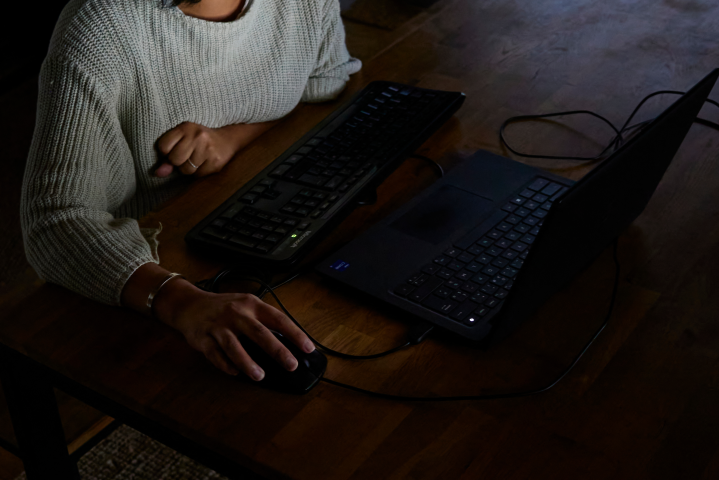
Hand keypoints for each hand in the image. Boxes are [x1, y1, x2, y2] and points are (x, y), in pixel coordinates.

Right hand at [154, 280, 315, 379]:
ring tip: (260, 376)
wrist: (190, 304)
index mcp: (252, 304)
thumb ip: (264, 321)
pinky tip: (235, 372)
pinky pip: (215, 354)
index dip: (295, 333)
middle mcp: (236, 313)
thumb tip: (288, 344)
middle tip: (291, 365)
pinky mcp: (203, 338)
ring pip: (234, 346)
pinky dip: (225, 365)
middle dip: (277, 350)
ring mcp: (219, 326)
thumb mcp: (246, 306)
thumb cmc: (224, 308)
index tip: (308, 348)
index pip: (278, 319)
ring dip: (248, 363)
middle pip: (259, 333)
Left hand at [155, 122, 237, 177]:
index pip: (163, 147)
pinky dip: (199, 172)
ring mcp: (208, 150)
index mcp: (186, 127)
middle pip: (174, 160)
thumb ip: (167, 157)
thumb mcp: (183, 141)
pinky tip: (205, 164)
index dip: (167, 152)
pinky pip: (198, 175)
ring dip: (189, 169)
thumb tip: (158, 173)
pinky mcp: (215, 162)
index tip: (175, 149)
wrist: (228, 141)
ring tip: (197, 159)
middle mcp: (197, 136)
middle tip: (188, 155)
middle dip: (178, 162)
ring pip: (186, 170)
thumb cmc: (199, 141)